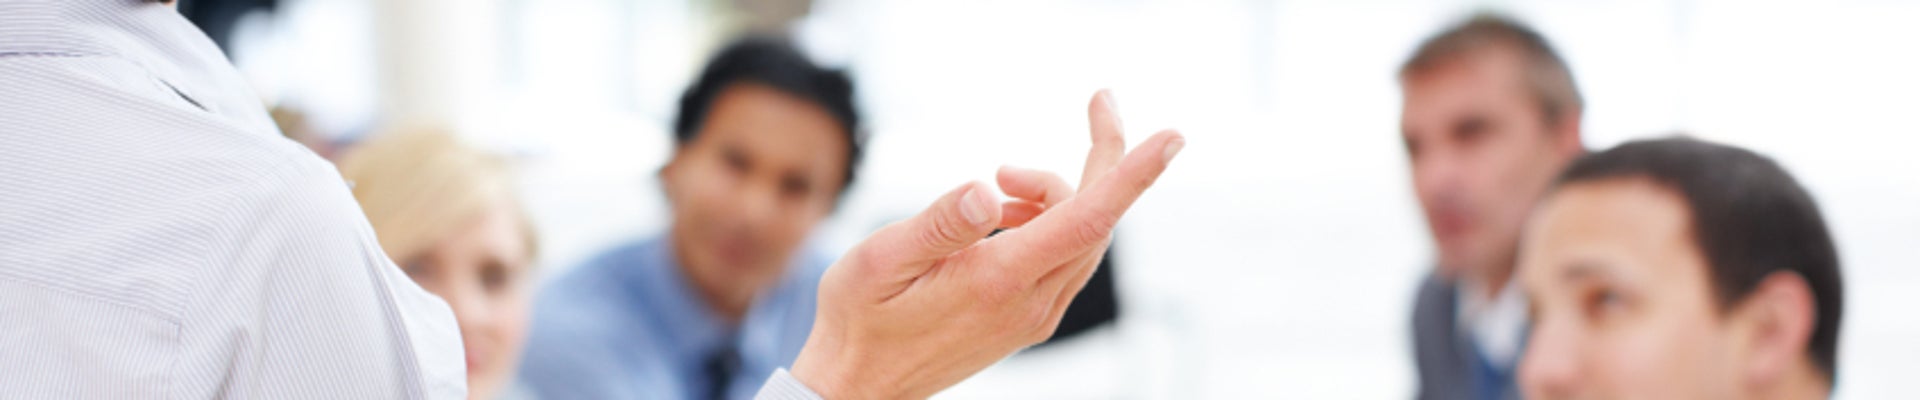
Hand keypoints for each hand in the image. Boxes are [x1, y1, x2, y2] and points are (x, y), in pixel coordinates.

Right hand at [789, 90, 1184, 398]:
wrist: (859, 389)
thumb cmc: (860, 321)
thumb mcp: (879, 261)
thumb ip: (938, 224)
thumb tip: (985, 190)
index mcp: (999, 281)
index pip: (1087, 219)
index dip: (1132, 175)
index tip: (1171, 138)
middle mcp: (1030, 302)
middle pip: (1096, 219)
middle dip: (1104, 157)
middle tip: (1100, 101)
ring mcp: (1034, 315)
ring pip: (1082, 237)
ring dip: (1060, 191)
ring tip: (1002, 178)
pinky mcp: (1028, 319)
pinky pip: (1064, 257)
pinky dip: (1050, 219)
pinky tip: (1003, 214)